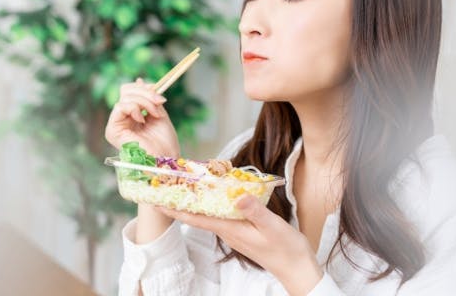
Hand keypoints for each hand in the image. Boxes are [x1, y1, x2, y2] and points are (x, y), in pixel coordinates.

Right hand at [105, 78, 179, 156]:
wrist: (166, 159)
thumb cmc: (165, 142)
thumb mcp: (158, 113)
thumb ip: (149, 99)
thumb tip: (139, 80)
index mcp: (131, 116)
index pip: (130, 92)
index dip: (144, 88)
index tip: (159, 94)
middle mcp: (122, 119)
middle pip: (126, 91)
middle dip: (146, 94)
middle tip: (160, 102)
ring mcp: (116, 125)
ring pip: (125, 97)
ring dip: (144, 102)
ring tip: (155, 114)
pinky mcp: (112, 131)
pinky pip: (119, 107)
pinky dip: (134, 108)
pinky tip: (142, 119)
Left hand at [156, 195, 322, 295]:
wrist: (296, 269)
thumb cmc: (286, 249)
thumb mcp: (272, 226)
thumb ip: (254, 210)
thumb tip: (236, 195)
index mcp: (230, 229)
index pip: (196, 217)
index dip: (176, 208)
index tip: (158, 199)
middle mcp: (227, 230)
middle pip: (197, 214)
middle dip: (180, 201)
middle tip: (165, 186)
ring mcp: (233, 231)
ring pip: (207, 214)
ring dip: (194, 201)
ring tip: (182, 186)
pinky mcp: (241, 231)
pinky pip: (220, 215)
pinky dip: (212, 203)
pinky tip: (213, 195)